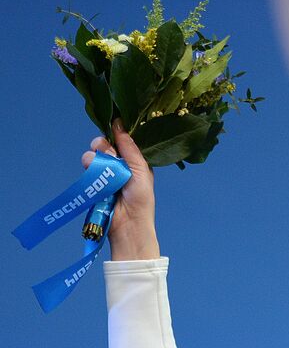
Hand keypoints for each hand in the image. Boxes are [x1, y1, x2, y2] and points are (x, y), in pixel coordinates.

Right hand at [81, 119, 159, 259]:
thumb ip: (129, 148)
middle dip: (103, 144)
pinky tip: (94, 173)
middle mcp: (118, 165)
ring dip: (96, 157)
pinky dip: (89, 166)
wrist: (128, 224)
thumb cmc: (140, 200)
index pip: (121, 140)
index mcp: (133, 162)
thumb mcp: (141, 170)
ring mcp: (105, 174)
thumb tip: (119, 124)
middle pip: (104, 144)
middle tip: (108, 153)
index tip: (111, 126)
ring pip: (93, 153)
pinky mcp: (93, 182)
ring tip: (103, 169)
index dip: (115, 133)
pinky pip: (87, 166)